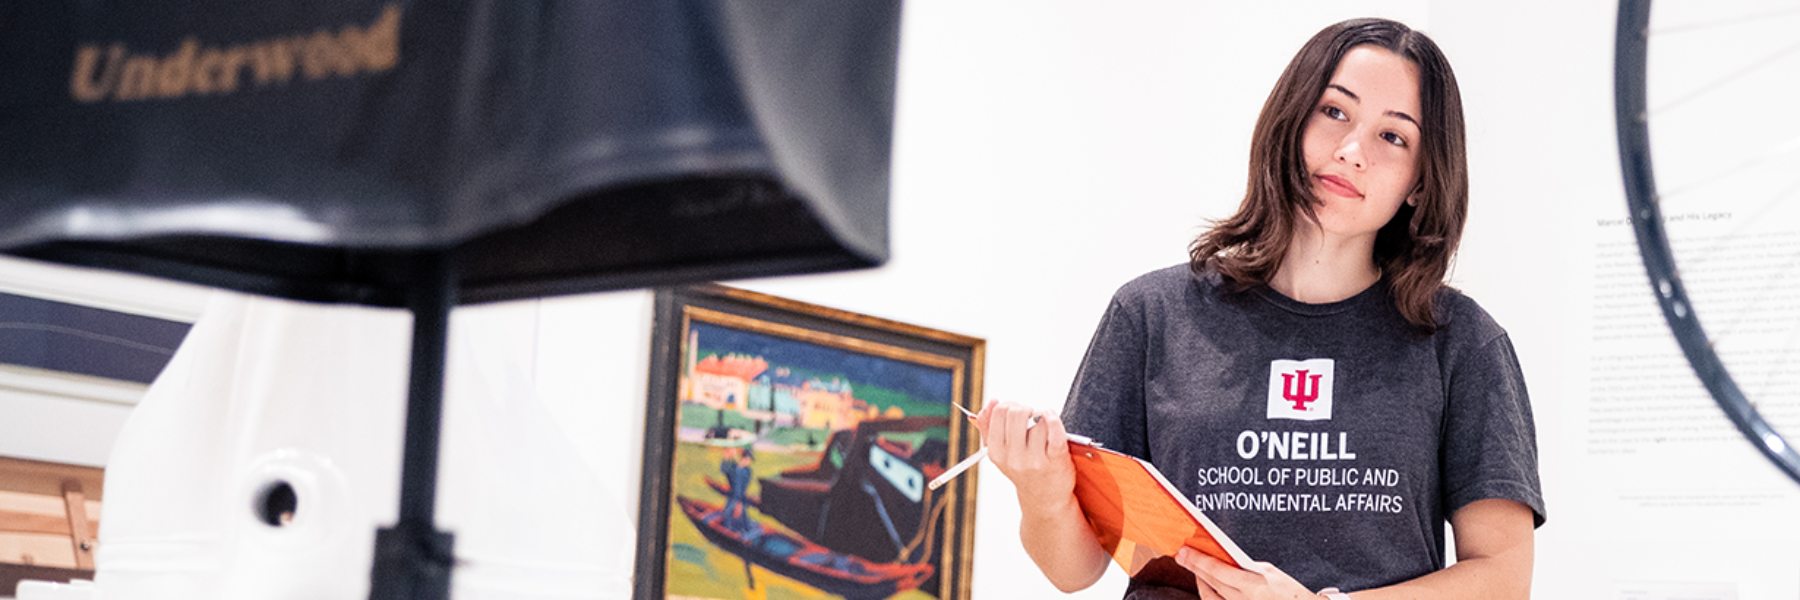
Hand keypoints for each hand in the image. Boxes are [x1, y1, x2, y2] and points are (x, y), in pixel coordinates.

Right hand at [973, 401, 1074, 513]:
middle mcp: (1014, 458)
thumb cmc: (1023, 469)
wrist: (1045, 499)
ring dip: (1042, 416)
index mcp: (996, 453)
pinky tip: (1051, 419)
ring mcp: (1035, 460)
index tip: (1016, 411)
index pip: (999, 412)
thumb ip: (989, 426)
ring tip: (1043, 425)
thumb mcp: (1000, 452)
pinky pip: (1054, 428)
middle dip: (1025, 408)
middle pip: (1017, 412)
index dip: (1009, 405)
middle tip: (1030, 415)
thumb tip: (992, 401)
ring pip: (1037, 420)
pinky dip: (1053, 418)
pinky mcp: (1056, 459)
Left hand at [1175, 547, 1319, 599]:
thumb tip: (1224, 562)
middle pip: (1210, 583)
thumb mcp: (1270, 572)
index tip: (1184, 550)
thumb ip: (1245, 567)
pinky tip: (1208, 585)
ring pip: (1210, 597)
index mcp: (1252, 586)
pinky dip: (1211, 594)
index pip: (1216, 570)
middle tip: (1181, 556)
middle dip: (1193, 568)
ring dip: (1200, 582)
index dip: (1197, 560)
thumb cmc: (1289, 592)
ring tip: (1194, 569)